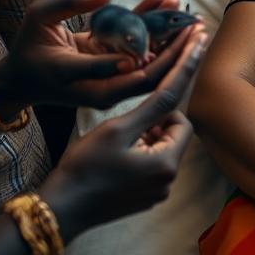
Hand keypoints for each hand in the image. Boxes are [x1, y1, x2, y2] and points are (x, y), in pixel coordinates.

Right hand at [2, 0, 205, 110]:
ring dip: (171, 41)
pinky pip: (142, 56)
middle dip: (174, 51)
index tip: (155, 45)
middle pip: (143, 75)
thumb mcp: (37, 18)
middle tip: (194, 24)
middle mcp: (96, 86)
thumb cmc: (28, 46)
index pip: (109, 71)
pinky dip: (156, 34)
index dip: (135, 58)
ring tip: (188, 12)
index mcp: (72, 76)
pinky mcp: (116, 76)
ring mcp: (109, 84)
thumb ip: (68, 4)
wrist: (23, 81)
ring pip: (148, 67)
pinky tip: (165, 4)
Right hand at [41, 28, 207, 239]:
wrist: (59, 209)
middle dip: (156, 118)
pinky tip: (116, 150)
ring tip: (117, 138)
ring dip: (146, 133)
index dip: (184, 73)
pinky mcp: (145, 195)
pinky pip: (152, 161)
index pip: (180, 110)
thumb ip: (153, 107)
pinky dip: (140, 149)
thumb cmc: (84, 166)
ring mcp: (157, 189)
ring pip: (162, 144)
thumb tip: (177, 90)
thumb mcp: (118, 129)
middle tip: (127, 119)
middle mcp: (169, 178)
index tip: (195, 44)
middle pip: (173, 129)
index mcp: (166, 161)